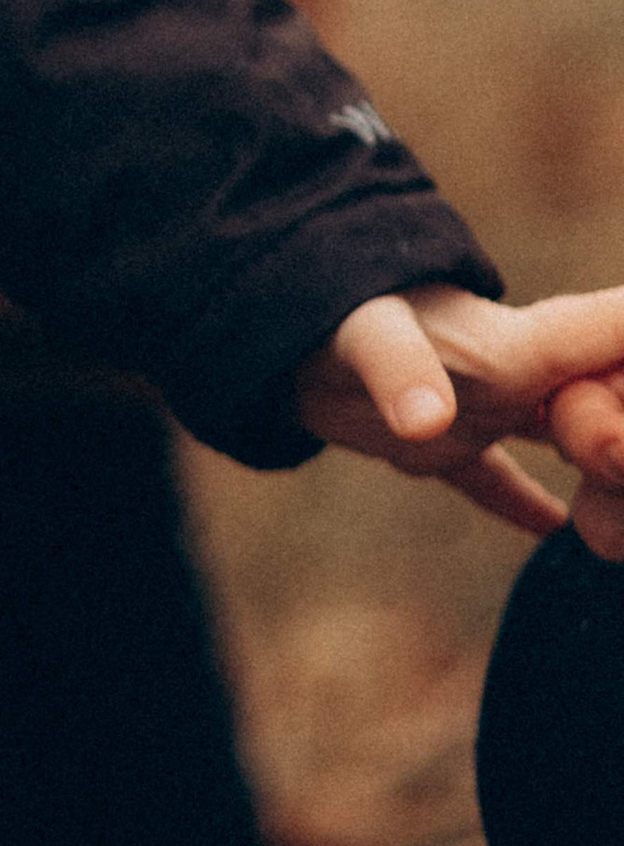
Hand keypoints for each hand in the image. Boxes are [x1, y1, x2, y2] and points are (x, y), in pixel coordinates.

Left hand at [296, 285, 623, 540]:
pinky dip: (523, 501)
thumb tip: (424, 424)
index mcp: (517, 347)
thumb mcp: (368, 340)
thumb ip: (400, 372)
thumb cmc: (327, 316)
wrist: (258, 317)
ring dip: (601, 466)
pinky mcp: (433, 439)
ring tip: (620, 511)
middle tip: (622, 468)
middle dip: (623, 429)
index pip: (614, 334)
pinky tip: (551, 529)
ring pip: (563, 439)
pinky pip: (494, 476)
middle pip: (604, 399)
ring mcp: (477, 402)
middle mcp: (512, 372)